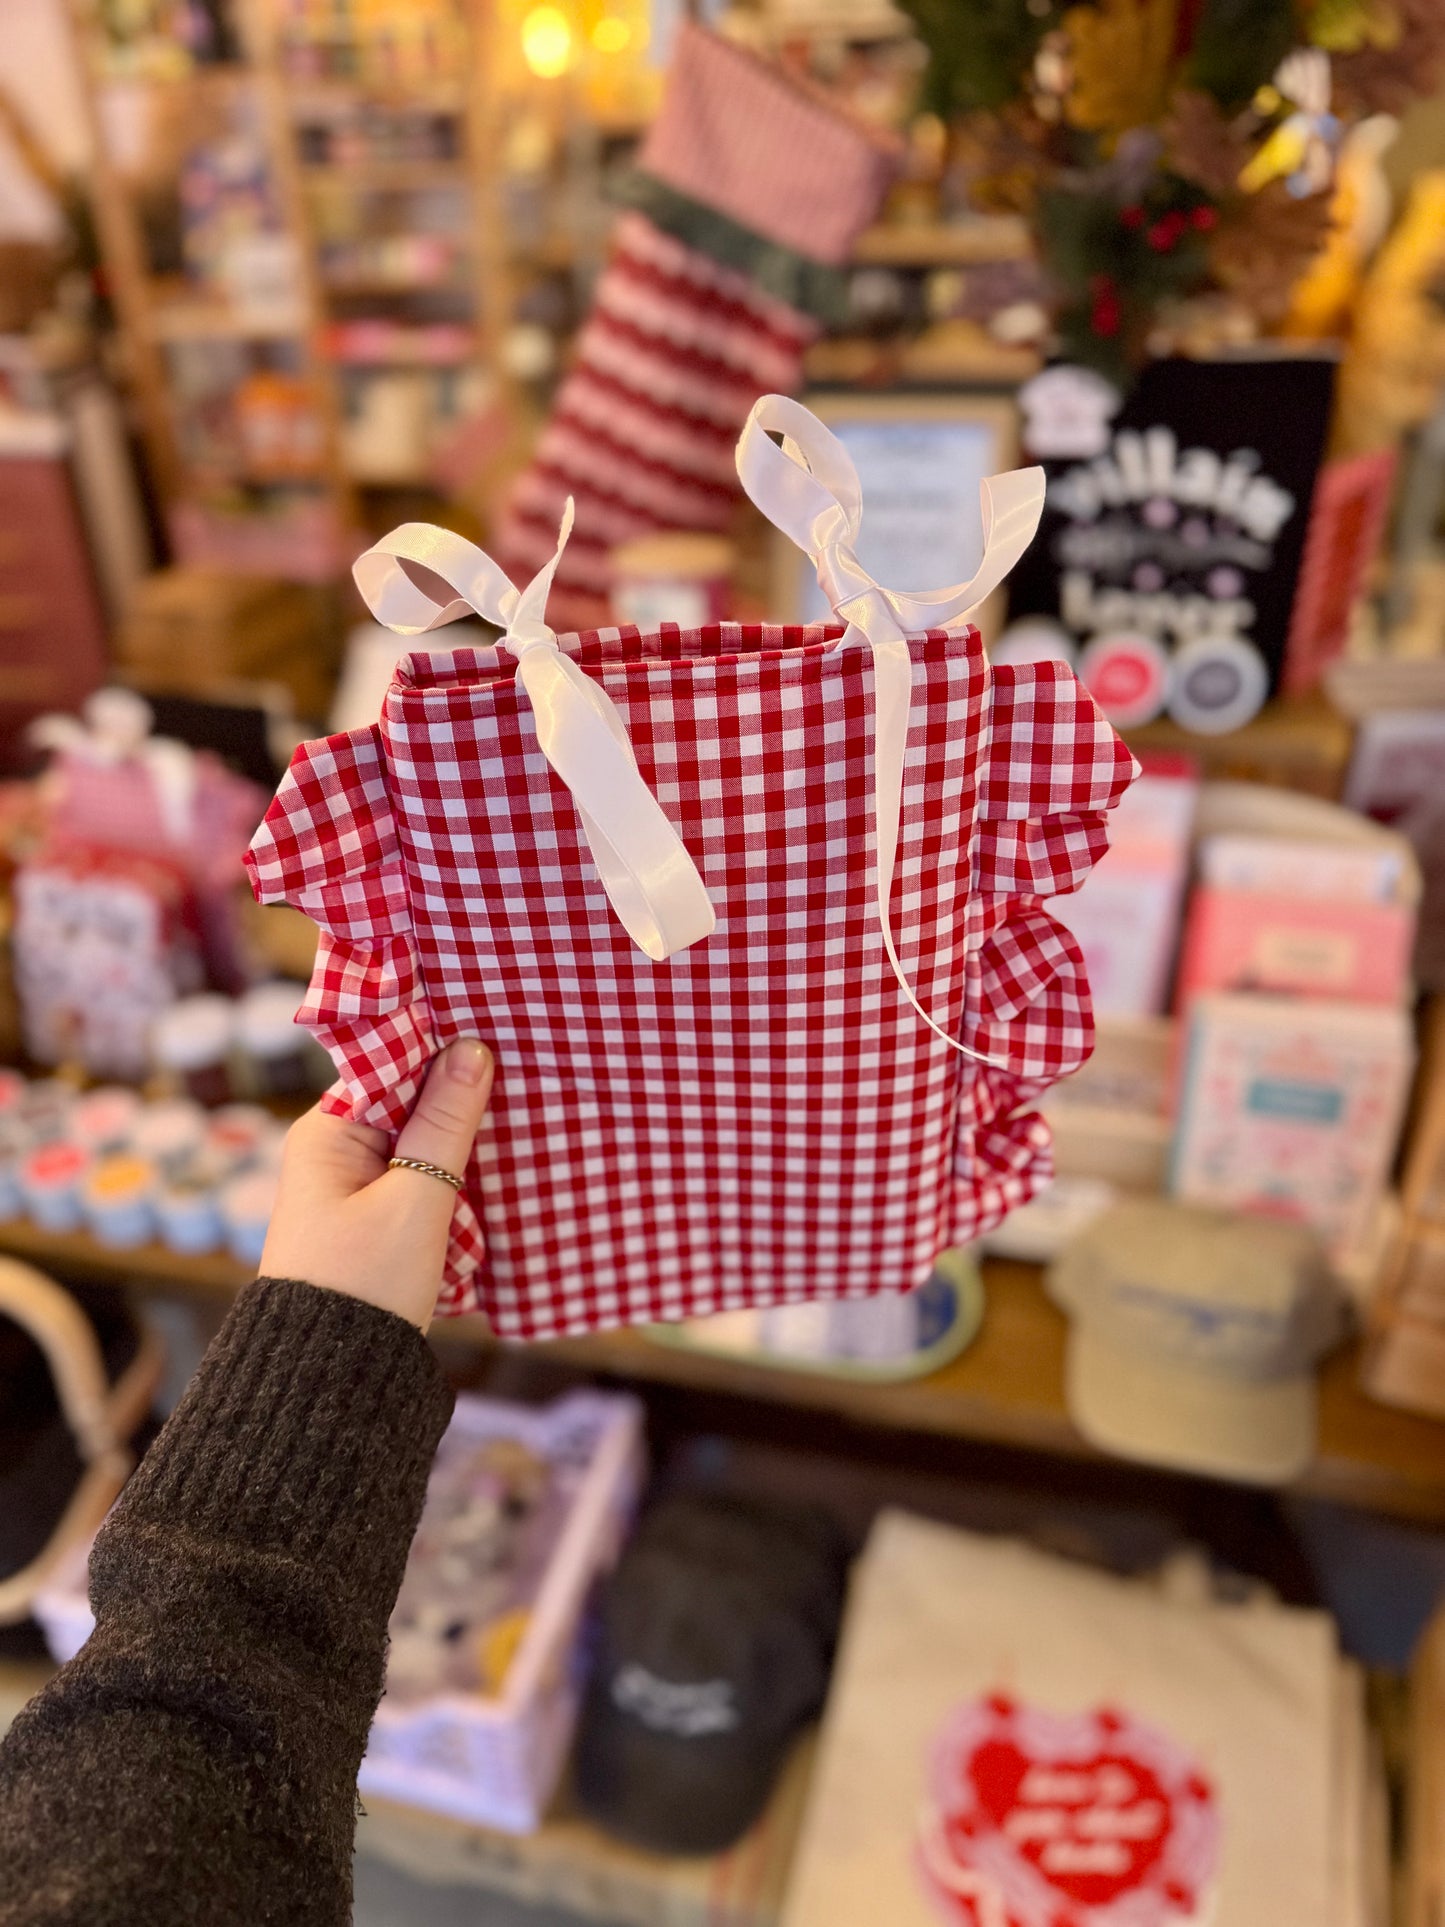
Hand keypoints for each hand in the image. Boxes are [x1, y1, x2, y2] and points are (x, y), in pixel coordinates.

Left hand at [260, 1039, 493, 1330]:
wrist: (331, 1381)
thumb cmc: (364, 1286)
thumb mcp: (415, 1200)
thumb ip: (445, 1124)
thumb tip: (472, 1049)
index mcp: (327, 1132)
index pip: (391, 1066)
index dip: (444, 1055)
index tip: (499, 1040)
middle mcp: (333, 1152)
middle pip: (411, 1105)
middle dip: (459, 1108)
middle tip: (521, 1092)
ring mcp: (353, 1188)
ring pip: (423, 1147)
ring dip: (461, 1154)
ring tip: (515, 1139)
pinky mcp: (373, 1221)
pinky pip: (421, 1184)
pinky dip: (453, 1187)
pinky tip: (491, 1186)